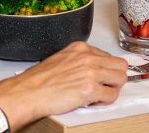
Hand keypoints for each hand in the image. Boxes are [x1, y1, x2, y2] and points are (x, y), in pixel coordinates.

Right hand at [0, 42, 127, 129]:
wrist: (28, 92)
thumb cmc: (40, 79)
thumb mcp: (62, 59)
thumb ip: (81, 60)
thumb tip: (96, 68)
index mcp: (81, 48)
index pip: (110, 56)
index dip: (107, 69)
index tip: (102, 76)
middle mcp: (88, 57)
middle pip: (120, 66)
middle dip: (114, 78)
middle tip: (104, 86)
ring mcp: (91, 72)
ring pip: (120, 79)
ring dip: (112, 89)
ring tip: (97, 94)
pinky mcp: (91, 89)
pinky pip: (112, 96)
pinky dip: (105, 101)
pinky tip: (92, 101)